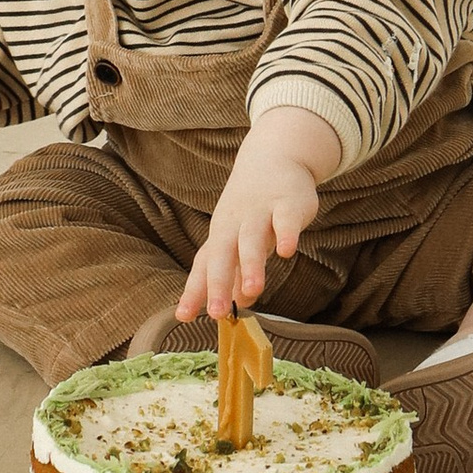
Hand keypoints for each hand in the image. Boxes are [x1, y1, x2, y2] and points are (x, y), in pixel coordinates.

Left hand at [175, 105, 344, 322]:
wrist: (273, 155)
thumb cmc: (251, 208)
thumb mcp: (239, 239)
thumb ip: (235, 272)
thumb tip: (235, 304)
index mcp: (221, 235)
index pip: (204, 265)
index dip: (194, 290)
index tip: (183, 317)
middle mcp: (236, 224)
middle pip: (222, 253)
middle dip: (218, 283)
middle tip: (217, 312)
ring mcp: (261, 212)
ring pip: (252, 238)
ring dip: (251, 263)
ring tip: (252, 290)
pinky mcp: (288, 203)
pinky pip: (286, 220)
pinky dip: (286, 234)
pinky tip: (286, 252)